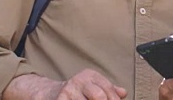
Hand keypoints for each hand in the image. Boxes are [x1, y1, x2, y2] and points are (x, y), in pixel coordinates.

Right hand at [3, 70, 126, 99]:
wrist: (49, 93)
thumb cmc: (76, 91)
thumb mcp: (92, 86)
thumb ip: (108, 90)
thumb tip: (123, 93)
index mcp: (90, 75)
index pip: (108, 90)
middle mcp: (80, 80)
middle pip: (99, 96)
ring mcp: (69, 90)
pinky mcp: (60, 99)